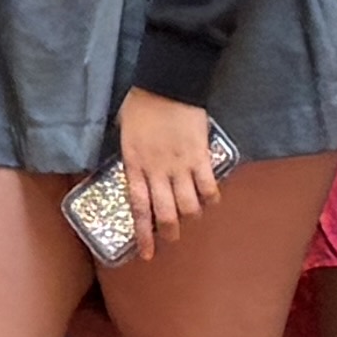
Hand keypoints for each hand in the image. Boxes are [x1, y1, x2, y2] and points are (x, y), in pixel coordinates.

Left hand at [107, 87, 219, 261]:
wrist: (166, 83)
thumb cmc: (141, 104)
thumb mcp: (124, 132)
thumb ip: (131, 156)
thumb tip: (135, 171)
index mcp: (134, 165)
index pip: (139, 208)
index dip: (143, 234)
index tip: (147, 253)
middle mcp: (157, 171)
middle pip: (165, 214)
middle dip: (170, 232)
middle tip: (171, 238)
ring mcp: (180, 166)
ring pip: (189, 206)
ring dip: (191, 217)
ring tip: (191, 216)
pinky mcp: (200, 157)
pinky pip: (209, 188)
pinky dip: (211, 198)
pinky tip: (210, 199)